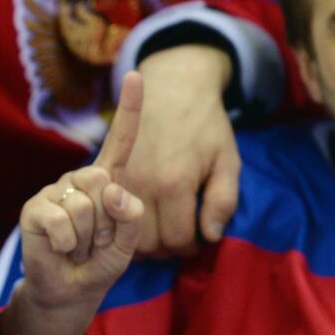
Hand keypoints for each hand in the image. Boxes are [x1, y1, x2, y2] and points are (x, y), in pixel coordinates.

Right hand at [0, 72, 144, 334]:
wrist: (68, 291)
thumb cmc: (98, 264)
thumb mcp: (128, 243)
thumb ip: (130, 216)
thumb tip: (110, 189)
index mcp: (107, 181)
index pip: (121, 140)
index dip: (130, 108)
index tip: (137, 74)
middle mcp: (80, 179)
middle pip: (104, 181)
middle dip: (107, 223)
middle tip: (93, 242)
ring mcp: (54, 191)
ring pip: (84, 205)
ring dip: (86, 238)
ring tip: (76, 247)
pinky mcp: (34, 208)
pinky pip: (61, 220)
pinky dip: (65, 243)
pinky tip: (58, 249)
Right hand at [126, 45, 238, 254]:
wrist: (173, 87)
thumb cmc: (205, 124)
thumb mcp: (227, 160)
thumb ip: (223, 201)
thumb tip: (210, 236)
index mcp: (174, 183)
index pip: (178, 240)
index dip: (192, 245)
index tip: (199, 237)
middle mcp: (142, 186)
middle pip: (151, 243)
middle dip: (169, 247)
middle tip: (181, 236)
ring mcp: (120, 181)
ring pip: (126, 234)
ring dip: (146, 241)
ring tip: (163, 230)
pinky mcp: (107, 175)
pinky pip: (110, 218)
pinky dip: (125, 228)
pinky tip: (142, 221)